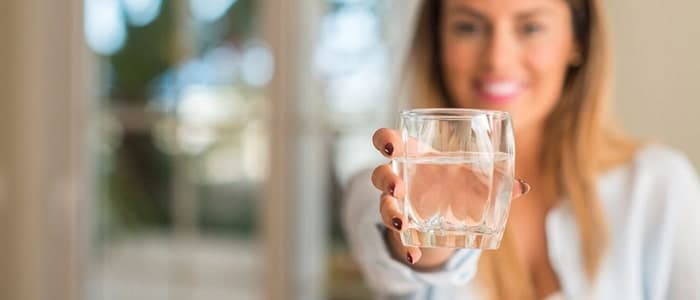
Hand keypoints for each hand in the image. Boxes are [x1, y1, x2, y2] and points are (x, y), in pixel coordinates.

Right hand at [370, 128, 530, 269]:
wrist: (448, 213)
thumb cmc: (457, 183)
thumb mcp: (473, 180)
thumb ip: (494, 182)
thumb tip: (523, 187)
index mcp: (414, 155)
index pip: (387, 141)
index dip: (385, 141)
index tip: (392, 148)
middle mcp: (400, 177)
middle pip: (379, 173)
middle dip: (385, 179)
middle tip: (398, 187)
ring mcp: (397, 203)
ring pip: (383, 205)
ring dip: (390, 213)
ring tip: (402, 223)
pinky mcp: (402, 227)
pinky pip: (398, 237)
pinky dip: (405, 246)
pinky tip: (413, 255)